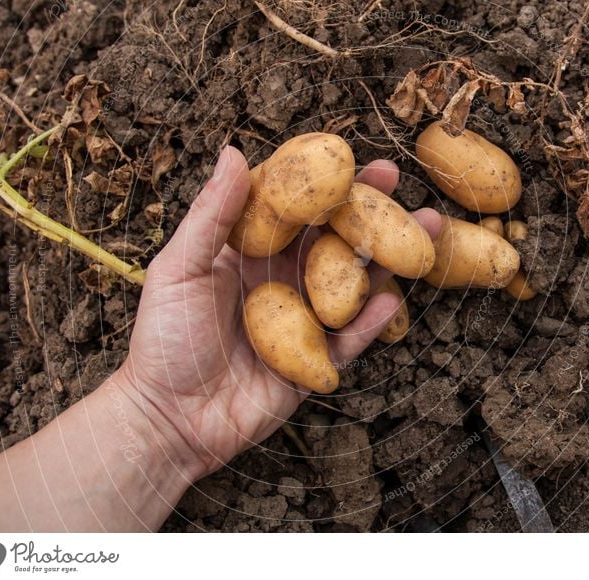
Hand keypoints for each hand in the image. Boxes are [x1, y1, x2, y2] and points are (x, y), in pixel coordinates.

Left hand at [115, 145, 440, 480]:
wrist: (170, 419)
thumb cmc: (164, 340)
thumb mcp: (178, 269)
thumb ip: (211, 214)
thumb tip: (234, 151)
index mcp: (247, 252)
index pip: (292, 207)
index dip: (323, 180)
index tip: (352, 157)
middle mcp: (279, 280)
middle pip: (331, 238)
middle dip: (368, 211)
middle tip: (401, 183)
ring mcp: (301, 320)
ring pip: (351, 284)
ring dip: (387, 258)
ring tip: (424, 230)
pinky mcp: (314, 362)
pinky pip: (349, 338)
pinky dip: (371, 321)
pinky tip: (391, 299)